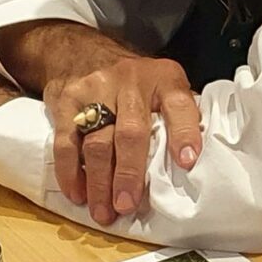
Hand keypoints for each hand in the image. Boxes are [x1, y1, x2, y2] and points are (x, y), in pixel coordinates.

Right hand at [43, 53, 200, 226]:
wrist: (83, 51)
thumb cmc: (136, 83)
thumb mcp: (164, 86)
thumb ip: (178, 117)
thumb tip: (195, 167)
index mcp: (165, 80)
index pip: (179, 106)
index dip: (184, 134)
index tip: (186, 162)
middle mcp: (132, 81)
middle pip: (131, 133)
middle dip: (129, 174)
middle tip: (126, 206)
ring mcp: (97, 89)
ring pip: (97, 141)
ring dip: (99, 182)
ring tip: (103, 211)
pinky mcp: (68, 99)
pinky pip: (66, 141)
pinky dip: (70, 172)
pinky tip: (77, 193)